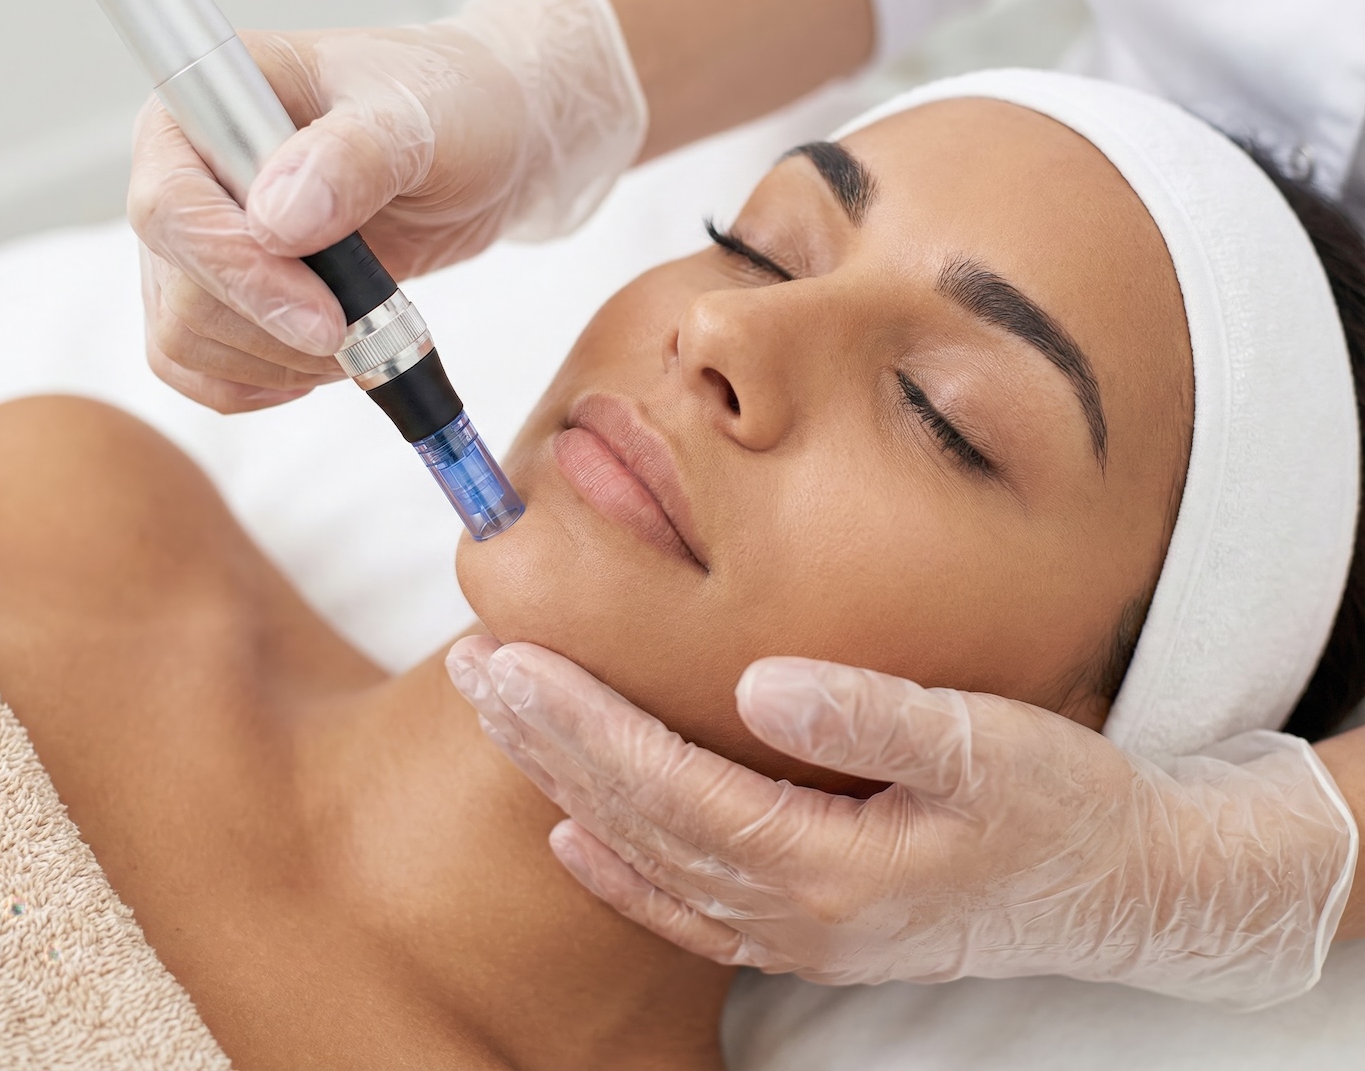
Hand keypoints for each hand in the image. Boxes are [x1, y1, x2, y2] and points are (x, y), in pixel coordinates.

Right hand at [129, 0, 644, 411]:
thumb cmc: (450, 106)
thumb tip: (275, 221)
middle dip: (274, 330)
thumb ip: (350, 159)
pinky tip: (322, 363)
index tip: (326, 318)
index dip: (241, 274)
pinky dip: (259, 381)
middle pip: (178, 288)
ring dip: (278, 362)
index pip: (172, 206)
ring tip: (360, 335)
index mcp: (208, 103)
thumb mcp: (416, 120)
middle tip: (361, 331)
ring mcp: (203, 238)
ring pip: (185, 339)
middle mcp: (186, 170)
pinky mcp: (228, 291)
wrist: (482, 144)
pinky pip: (198, 366)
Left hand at [447, 636, 1358, 1009]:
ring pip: (650, 855)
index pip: (668, 786)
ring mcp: (798, 932)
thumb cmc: (1061, 807)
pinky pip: (689, 908)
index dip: (583, 724)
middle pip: (638, 820)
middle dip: (547, 741)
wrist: (1123, 890)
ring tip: (502, 715)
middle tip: (471, 667)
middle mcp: (795, 912)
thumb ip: (870, 717)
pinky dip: (621, 872)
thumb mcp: (986, 745)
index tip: (510, 660)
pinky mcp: (811, 929)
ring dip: (568, 784)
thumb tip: (759, 685)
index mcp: (829, 865)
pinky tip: (571, 836)